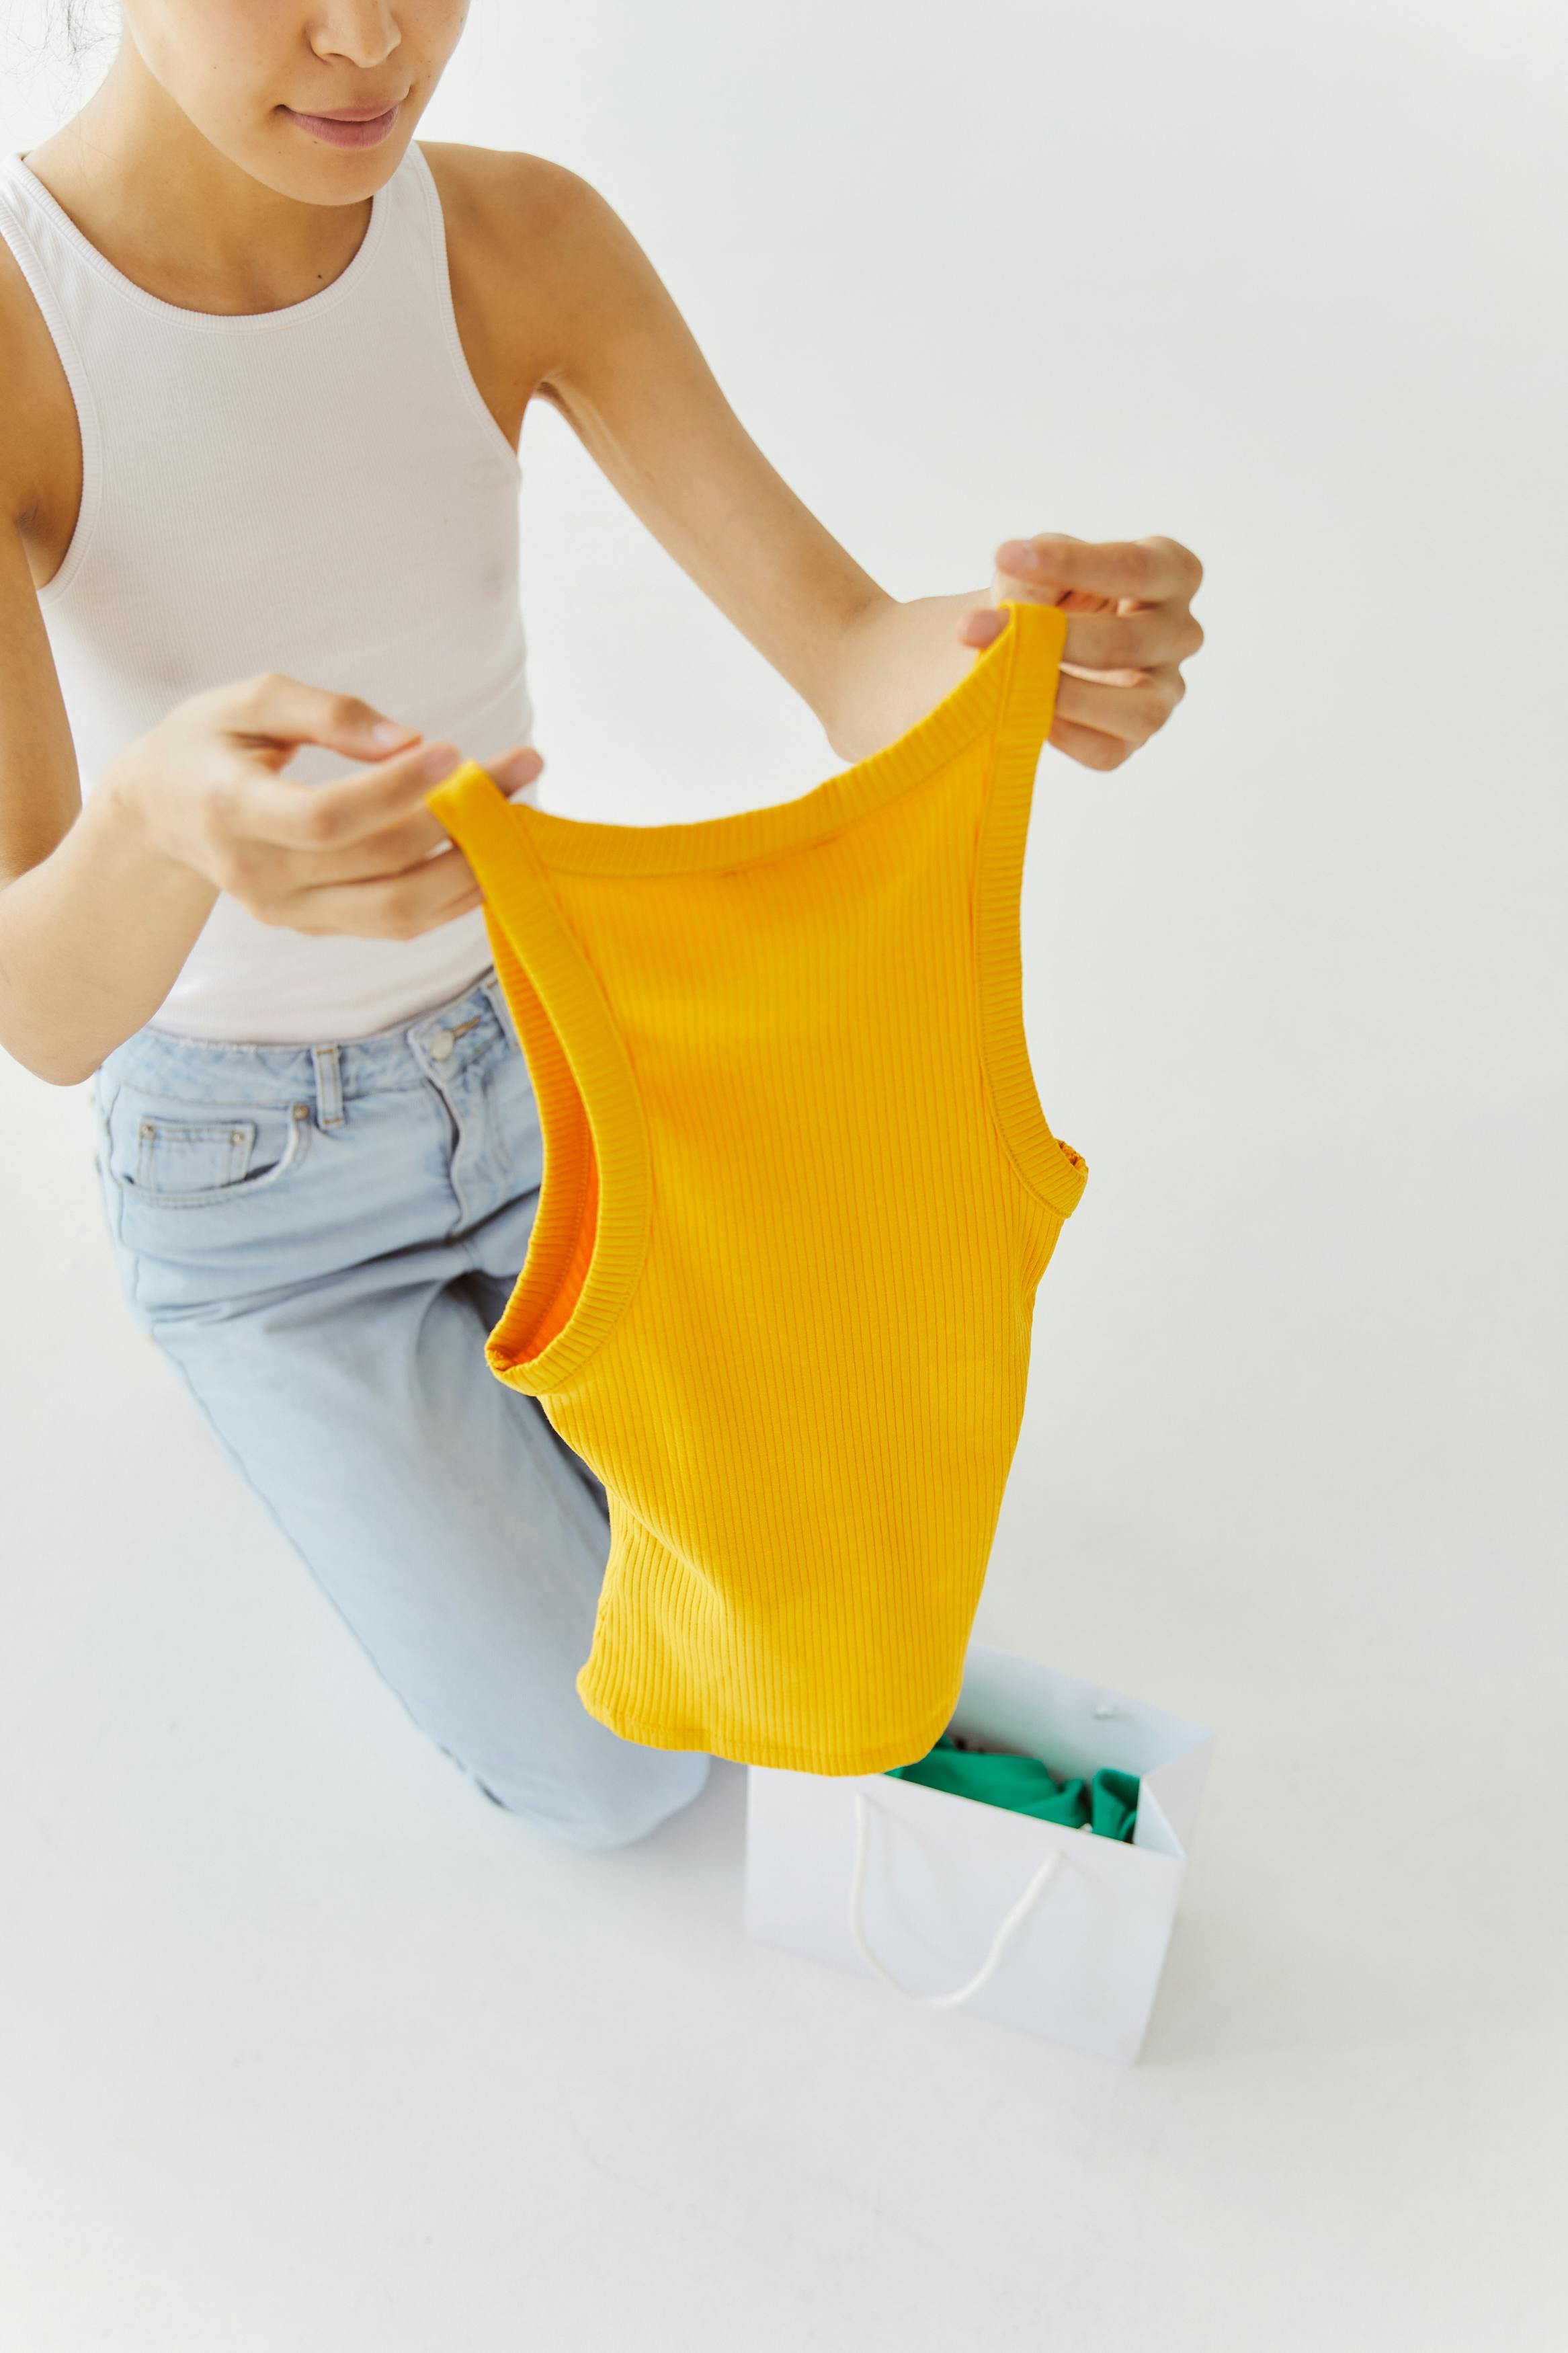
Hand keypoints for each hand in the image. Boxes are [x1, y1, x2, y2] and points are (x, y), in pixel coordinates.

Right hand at [103, 671, 541, 939]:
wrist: (161, 815)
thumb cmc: (208, 743)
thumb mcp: (248, 701)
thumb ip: (324, 712)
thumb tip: (406, 739)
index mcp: (232, 811)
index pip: (325, 820)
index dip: (395, 791)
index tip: (454, 752)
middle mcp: (261, 876)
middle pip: (380, 866)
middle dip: (461, 819)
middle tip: (521, 767)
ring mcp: (291, 912)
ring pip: (399, 910)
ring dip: (472, 866)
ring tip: (517, 813)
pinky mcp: (317, 926)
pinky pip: (397, 923)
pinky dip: (452, 894)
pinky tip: (487, 849)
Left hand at [961, 534, 1204, 770]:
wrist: (1029, 642)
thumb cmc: (1046, 593)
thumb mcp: (1040, 566)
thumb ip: (1035, 577)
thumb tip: (1022, 613)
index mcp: (1170, 573)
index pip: (1136, 567)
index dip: (1071, 563)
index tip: (1004, 555)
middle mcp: (1180, 632)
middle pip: (1131, 641)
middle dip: (1050, 636)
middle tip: (973, 628)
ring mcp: (1165, 691)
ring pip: (1137, 708)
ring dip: (1065, 695)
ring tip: (1008, 680)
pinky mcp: (1134, 737)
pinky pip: (1107, 750)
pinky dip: (1063, 734)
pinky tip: (1024, 712)